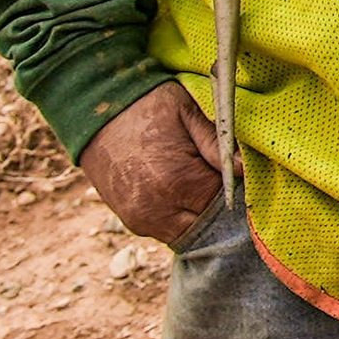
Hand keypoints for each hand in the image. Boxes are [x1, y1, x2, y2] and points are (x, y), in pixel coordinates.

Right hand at [80, 81, 224, 245]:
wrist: (93, 112)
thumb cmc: (147, 106)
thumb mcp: (188, 112)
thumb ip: (218, 145)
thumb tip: (245, 170)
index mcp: (179, 182)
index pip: (227, 203)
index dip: (237, 188)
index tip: (238, 172)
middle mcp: (159, 209)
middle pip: (209, 225)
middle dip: (220, 207)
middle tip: (223, 180)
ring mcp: (142, 220)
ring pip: (190, 233)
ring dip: (200, 215)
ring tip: (201, 184)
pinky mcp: (131, 221)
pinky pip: (168, 232)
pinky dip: (181, 218)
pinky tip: (183, 193)